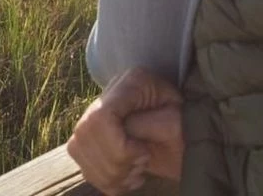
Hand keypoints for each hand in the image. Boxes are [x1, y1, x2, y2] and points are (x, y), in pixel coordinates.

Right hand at [67, 68, 182, 194]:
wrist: (183, 128)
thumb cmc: (184, 120)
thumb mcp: (177, 118)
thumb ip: (152, 124)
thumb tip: (125, 136)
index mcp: (132, 82)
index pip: (102, 115)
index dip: (117, 145)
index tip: (144, 154)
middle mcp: (109, 93)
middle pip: (86, 133)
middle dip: (114, 162)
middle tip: (142, 164)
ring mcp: (96, 112)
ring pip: (78, 148)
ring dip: (109, 173)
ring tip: (136, 172)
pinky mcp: (91, 136)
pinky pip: (83, 162)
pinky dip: (104, 180)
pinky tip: (126, 179)